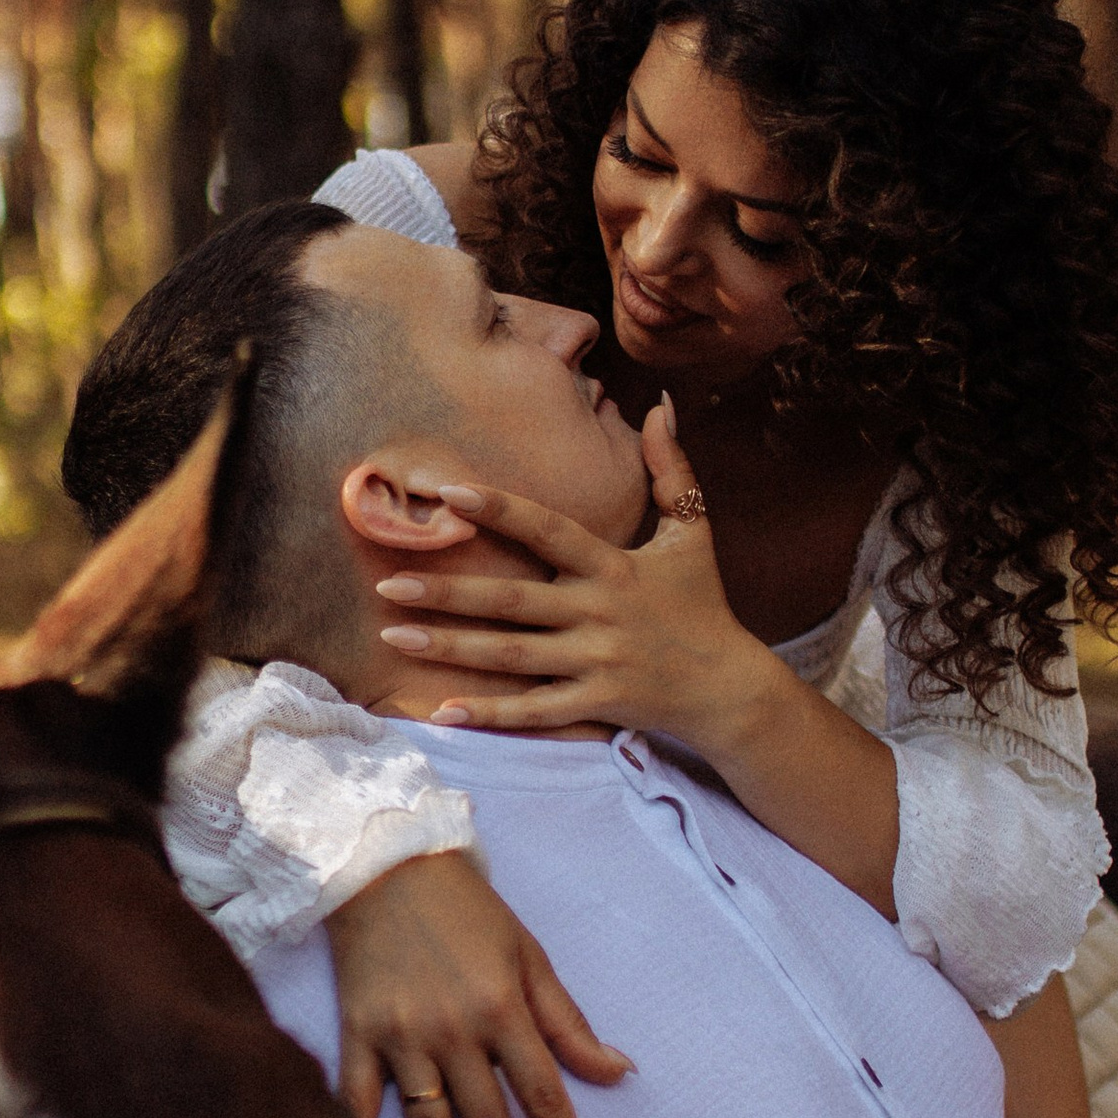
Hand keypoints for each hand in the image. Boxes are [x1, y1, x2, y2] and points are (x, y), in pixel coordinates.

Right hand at [328, 852, 629, 1117]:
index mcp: (505, 1009)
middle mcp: (454, 1031)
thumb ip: (569, 1022)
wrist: (383, 863)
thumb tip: (619, 1072)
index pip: (545, 1101)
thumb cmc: (468, 910)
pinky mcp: (356, 1036)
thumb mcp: (531, 956)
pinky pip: (357, 1108)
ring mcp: (401, 1038)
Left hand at [375, 401, 787, 755]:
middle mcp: (599, 612)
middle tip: (387, 584)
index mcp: (614, 565)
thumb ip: (672, 468)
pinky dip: (490, 713)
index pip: (548, 530)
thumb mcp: (693, 532)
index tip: (448, 493)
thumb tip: (662, 404)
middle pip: (512, 601)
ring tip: (393, 636)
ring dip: (450, 647)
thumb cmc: (704, 605)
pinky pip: (535, 710)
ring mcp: (596, 661)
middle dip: (447, 592)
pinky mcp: (596, 703)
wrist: (731, 688)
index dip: (500, 509)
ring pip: (511, 655)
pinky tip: (441, 711)